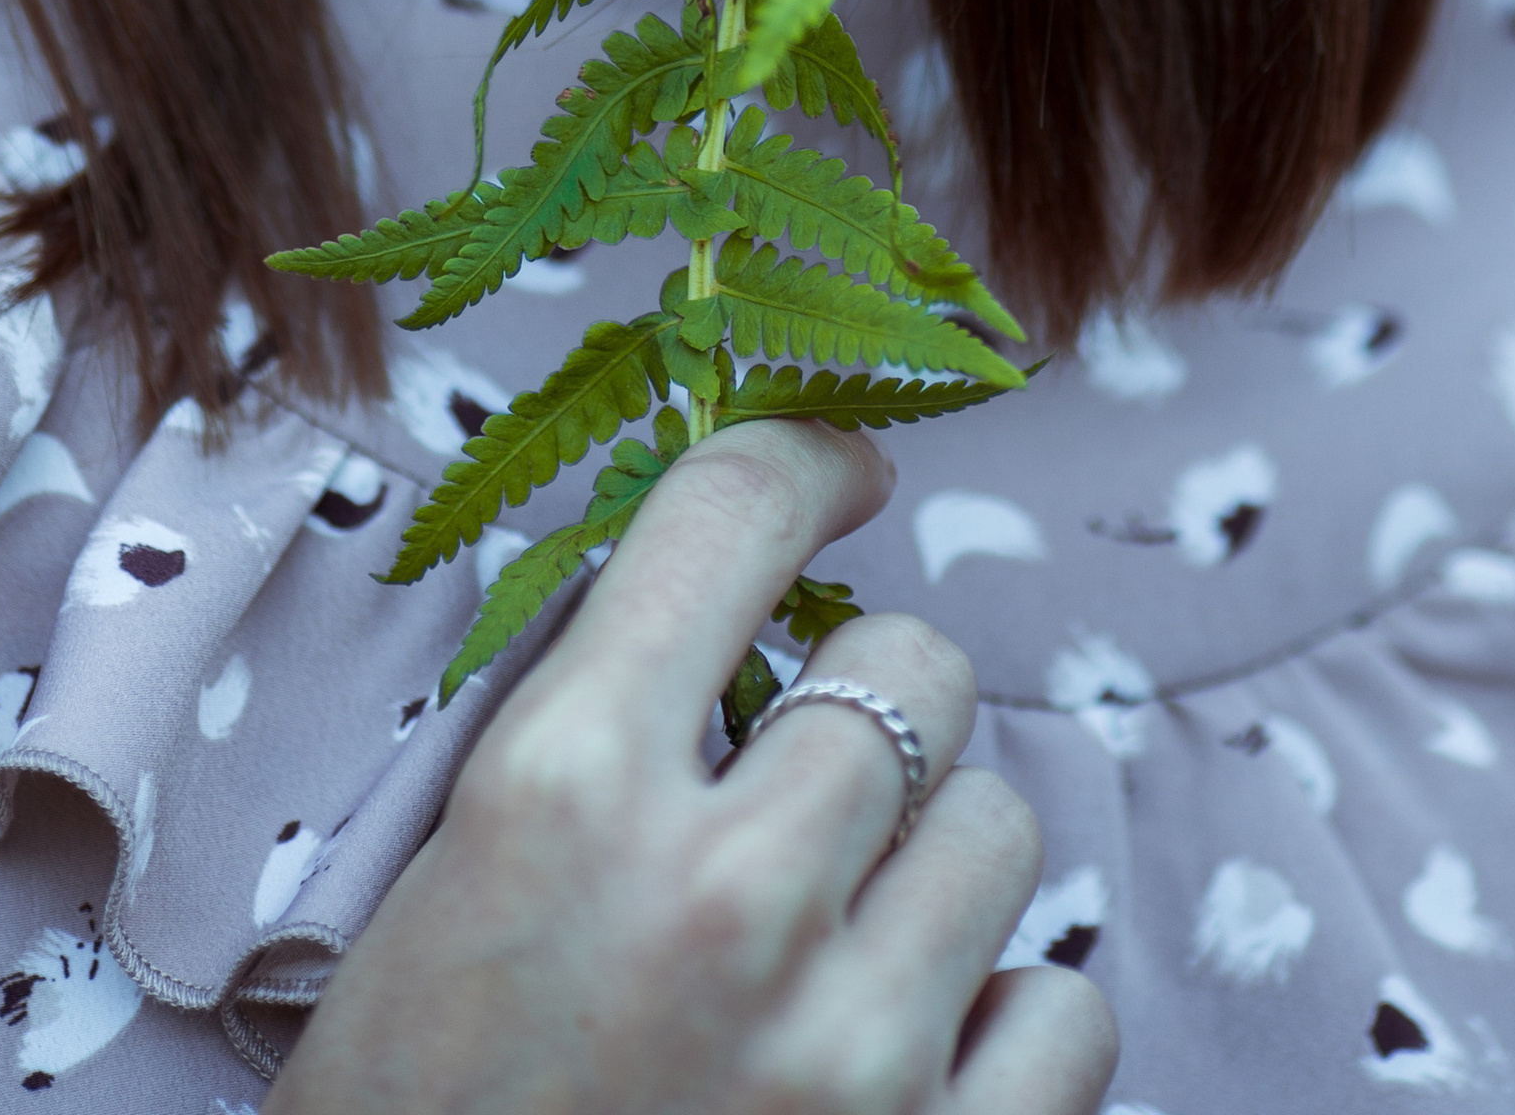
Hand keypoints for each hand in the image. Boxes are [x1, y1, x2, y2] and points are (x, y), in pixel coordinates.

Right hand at [270, 419, 1116, 1113]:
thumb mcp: (448, 901)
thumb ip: (587, 747)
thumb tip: (730, 629)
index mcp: (561, 792)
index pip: (730, 514)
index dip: (805, 458)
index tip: (840, 470)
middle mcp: (720, 893)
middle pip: (909, 670)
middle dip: (871, 709)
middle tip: (813, 784)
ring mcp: (846, 1048)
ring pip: (1001, 824)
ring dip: (938, 865)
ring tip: (854, 939)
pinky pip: (1067, 1007)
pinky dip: (1011, 1024)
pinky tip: (922, 1057)